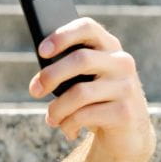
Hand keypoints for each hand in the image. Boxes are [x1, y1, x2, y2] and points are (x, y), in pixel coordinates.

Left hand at [28, 17, 155, 160]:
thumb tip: (40, 80)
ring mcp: (126, 87)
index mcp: (109, 47)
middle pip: (80, 59)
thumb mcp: (84, 81)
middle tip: (34, 90)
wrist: (126, 134)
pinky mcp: (124, 112)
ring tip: (51, 119)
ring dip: (57, 109)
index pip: (87, 28)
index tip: (42, 51)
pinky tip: (69, 130)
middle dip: (51, 76)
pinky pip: (84, 115)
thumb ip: (68, 71)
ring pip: (79, 93)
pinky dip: (68, 125)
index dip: (62, 36)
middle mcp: (122, 62)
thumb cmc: (96, 102)